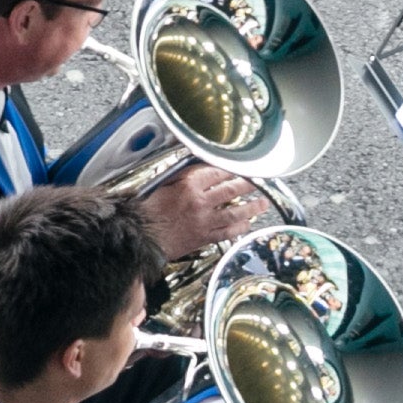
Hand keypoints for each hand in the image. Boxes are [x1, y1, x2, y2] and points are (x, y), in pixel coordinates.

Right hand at [133, 159, 268, 256]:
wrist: (139, 238)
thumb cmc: (146, 211)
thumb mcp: (161, 184)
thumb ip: (181, 174)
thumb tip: (195, 164)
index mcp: (188, 186)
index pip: (217, 172)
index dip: (232, 168)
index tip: (242, 165)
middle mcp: (200, 202)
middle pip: (231, 190)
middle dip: (249, 184)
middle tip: (260, 181)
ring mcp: (204, 221)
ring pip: (234, 213)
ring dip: (251, 207)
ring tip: (262, 203)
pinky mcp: (203, 237)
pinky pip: (227, 233)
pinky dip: (239, 228)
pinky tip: (247, 224)